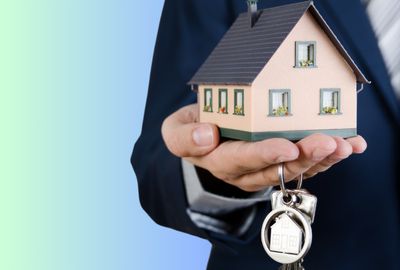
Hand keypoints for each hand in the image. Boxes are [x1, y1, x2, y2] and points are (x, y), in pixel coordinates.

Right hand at [162, 104, 366, 191]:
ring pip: (296, 169)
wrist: (205, 137)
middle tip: (328, 142)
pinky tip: (350, 145)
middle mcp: (244, 171)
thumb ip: (182, 136)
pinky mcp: (280, 163)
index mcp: (218, 159)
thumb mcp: (175, 130)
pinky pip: (305, 163)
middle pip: (276, 168)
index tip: (286, 146)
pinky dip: (329, 155)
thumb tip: (207, 136)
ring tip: (345, 144)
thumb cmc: (193, 129)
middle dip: (304, 156)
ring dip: (322, 158)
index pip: (241, 160)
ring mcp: (265, 169)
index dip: (264, 155)